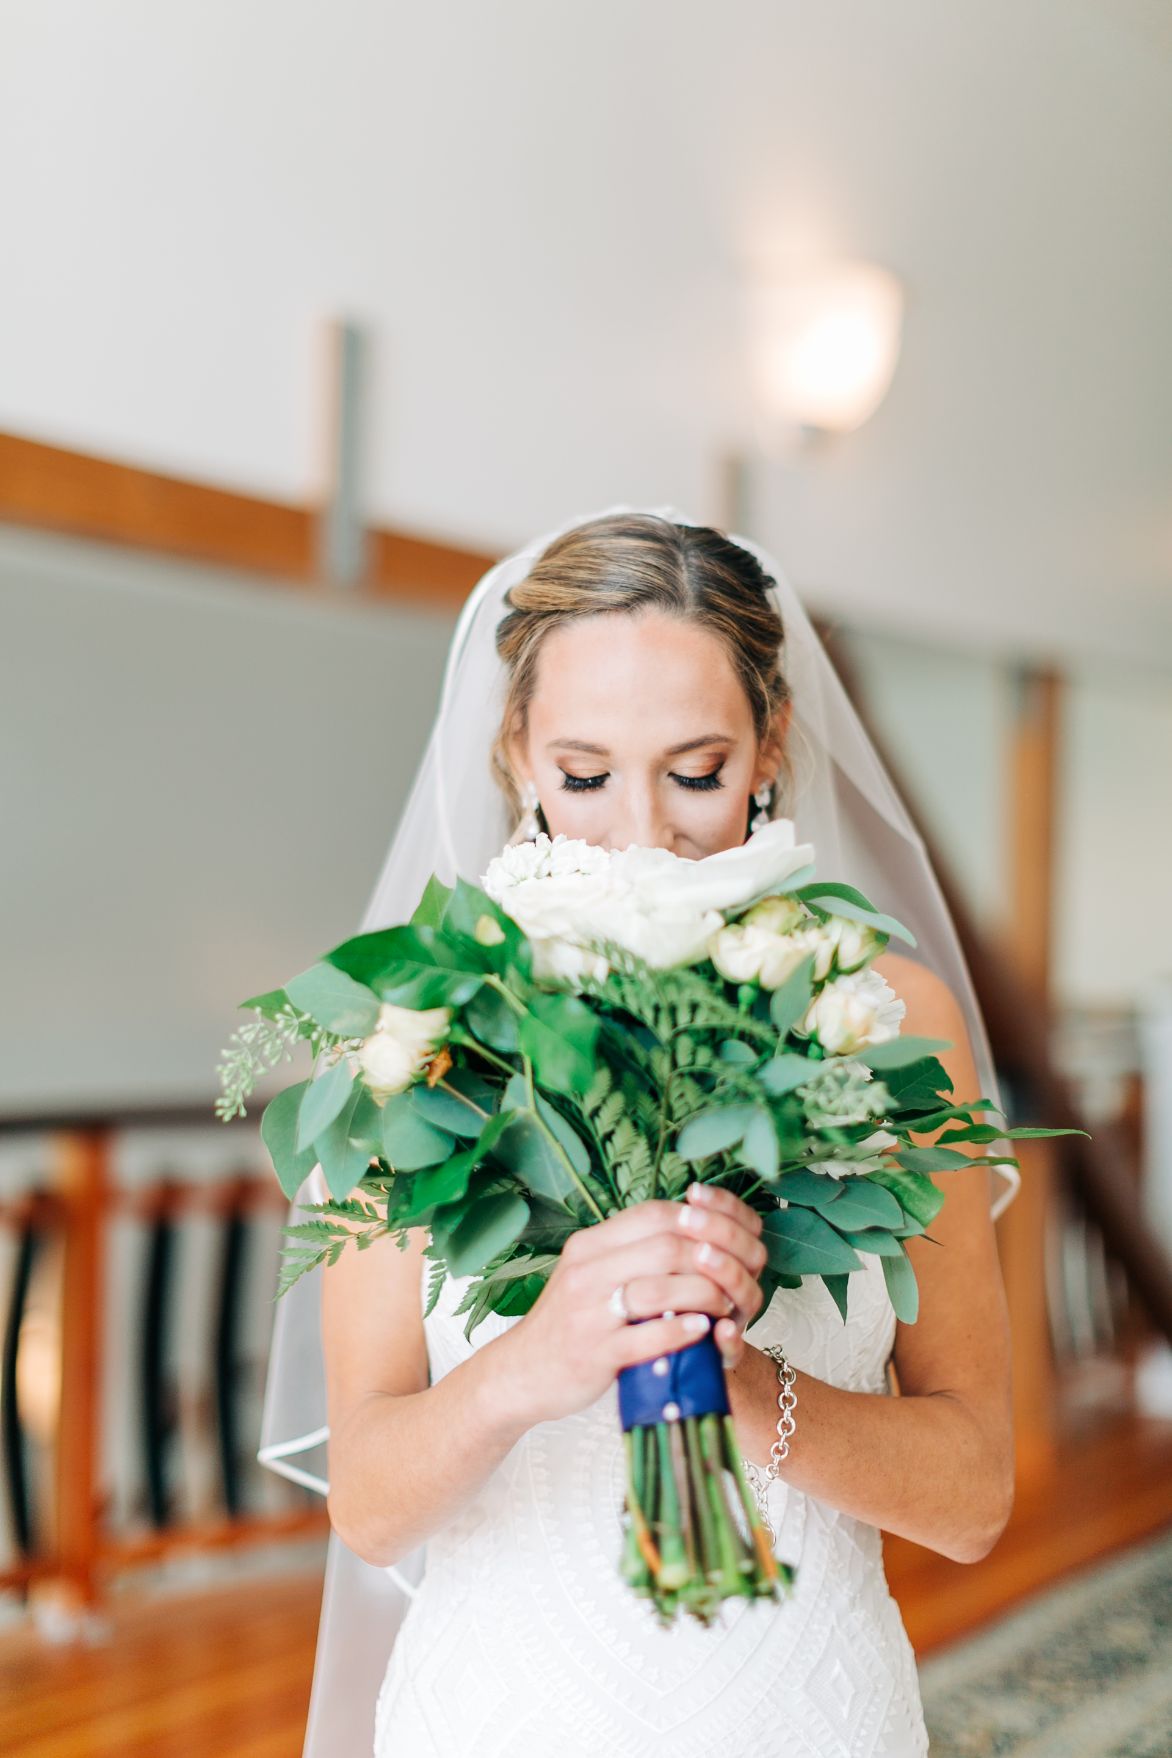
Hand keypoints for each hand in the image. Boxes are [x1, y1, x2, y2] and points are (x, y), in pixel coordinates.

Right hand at [490, 1184, 766, 1428]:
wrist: (520, 1374)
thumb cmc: (568, 1322)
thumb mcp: (589, 1273)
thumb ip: (629, 1251)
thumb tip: (691, 1228)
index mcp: (589, 1246)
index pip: (654, 1213)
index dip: (701, 1219)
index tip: (727, 1236)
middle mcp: (586, 1272)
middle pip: (666, 1246)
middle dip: (713, 1259)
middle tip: (735, 1276)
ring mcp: (589, 1313)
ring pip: (660, 1289)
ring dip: (705, 1295)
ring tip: (725, 1305)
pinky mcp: (595, 1354)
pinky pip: (647, 1337)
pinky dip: (682, 1331)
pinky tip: (703, 1330)